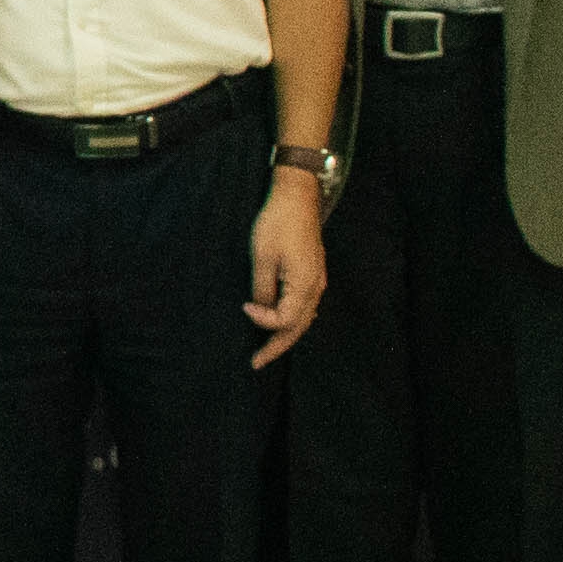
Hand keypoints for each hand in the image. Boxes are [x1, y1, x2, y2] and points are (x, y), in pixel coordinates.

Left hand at [241, 178, 327, 368]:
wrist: (297, 198)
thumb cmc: (277, 223)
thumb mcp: (262, 257)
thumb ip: (262, 289)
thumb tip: (261, 310)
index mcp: (305, 285)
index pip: (285, 321)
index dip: (263, 321)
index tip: (245, 308)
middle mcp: (316, 288)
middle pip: (299, 328)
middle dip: (276, 347)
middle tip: (256, 363)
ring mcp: (317, 281)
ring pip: (303, 319)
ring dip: (284, 336)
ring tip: (265, 350)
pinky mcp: (313, 274)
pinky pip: (304, 307)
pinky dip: (291, 321)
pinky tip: (279, 325)